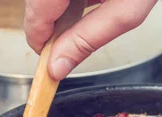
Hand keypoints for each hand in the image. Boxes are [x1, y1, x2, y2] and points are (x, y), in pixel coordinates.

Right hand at [24, 0, 156, 79]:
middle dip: (55, 22)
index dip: (42, 42)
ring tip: (99, 0)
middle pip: (36, 4)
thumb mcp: (126, 10)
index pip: (35, 16)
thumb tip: (58, 65)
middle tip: (83, 30)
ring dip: (64, 5)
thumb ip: (89, 39)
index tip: (51, 59)